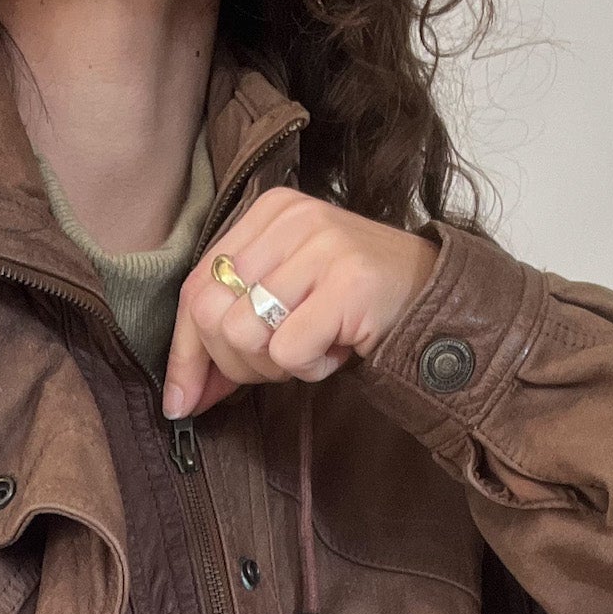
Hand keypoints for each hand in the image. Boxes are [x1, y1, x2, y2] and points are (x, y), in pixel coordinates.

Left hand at [162, 189, 439, 418]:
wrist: (433, 298)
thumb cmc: (350, 304)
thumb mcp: (283, 301)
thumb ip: (228, 334)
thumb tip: (179, 398)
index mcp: (267, 213)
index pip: (195, 288)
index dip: (185, 354)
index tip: (184, 400)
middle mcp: (291, 220)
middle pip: (210, 315)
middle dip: (233, 364)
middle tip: (276, 365)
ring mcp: (322, 247)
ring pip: (243, 334)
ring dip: (273, 366)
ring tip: (311, 351)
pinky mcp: (348, 282)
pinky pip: (289, 351)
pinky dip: (309, 369)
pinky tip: (335, 351)